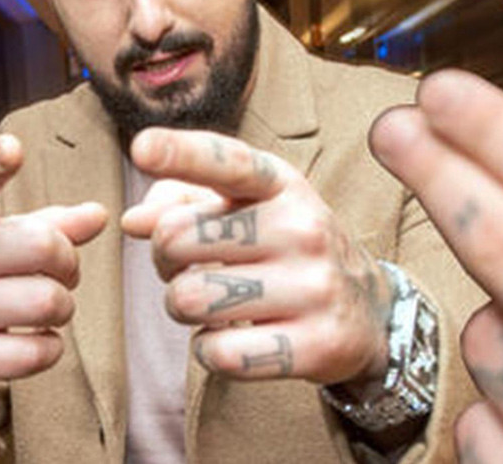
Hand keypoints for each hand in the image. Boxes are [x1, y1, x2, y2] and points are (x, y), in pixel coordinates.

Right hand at [0, 135, 106, 407]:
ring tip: (43, 309)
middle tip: (58, 276)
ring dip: (63, 308)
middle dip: (69, 265)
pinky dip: (50, 348)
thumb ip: (56, 225)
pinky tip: (29, 341)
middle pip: (45, 247)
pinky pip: (39, 351)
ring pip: (49, 302)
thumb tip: (99, 215)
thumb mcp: (9, 242)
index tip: (12, 148)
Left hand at [121, 130, 392, 384]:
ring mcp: (314, 286)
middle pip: (177, 238)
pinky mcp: (315, 344)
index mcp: (283, 186)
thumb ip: (184, 201)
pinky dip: (212, 351)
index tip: (143, 148)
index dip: (183, 153)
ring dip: (184, 309)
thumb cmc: (288, 251)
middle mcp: (304, 228)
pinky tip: (238, 339)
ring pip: (190, 300)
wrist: (368, 312)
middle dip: (165, 259)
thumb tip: (134, 220)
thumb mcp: (248, 211)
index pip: (230, 163)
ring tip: (215, 305)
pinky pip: (218, 353)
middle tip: (190, 268)